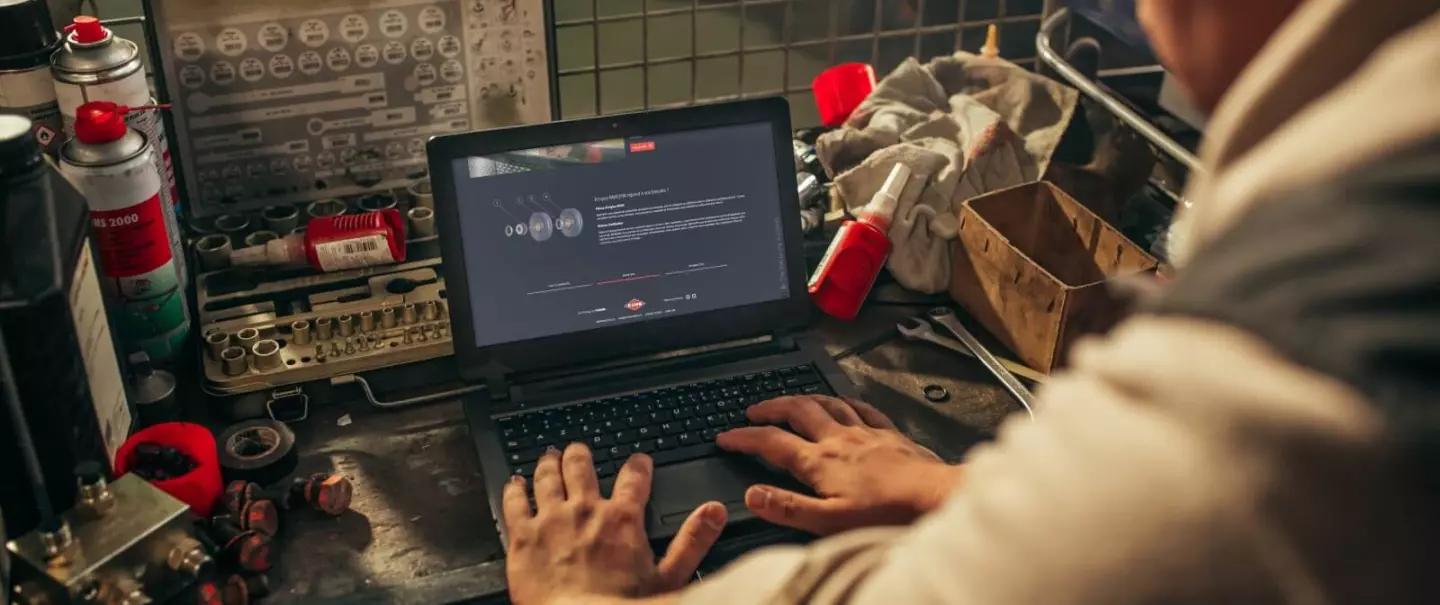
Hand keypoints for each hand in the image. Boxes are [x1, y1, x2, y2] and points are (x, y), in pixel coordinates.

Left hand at [504, 444, 727, 604]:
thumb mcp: (669, 577)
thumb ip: (692, 541)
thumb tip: (714, 512)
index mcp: (621, 519)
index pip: (633, 478)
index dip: (637, 465)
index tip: (638, 461)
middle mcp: (585, 510)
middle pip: (581, 467)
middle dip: (581, 455)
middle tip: (580, 450)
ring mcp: (550, 519)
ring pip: (548, 476)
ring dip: (549, 463)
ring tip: (549, 456)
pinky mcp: (522, 535)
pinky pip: (514, 501)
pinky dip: (514, 488)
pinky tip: (514, 482)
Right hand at [717, 396, 961, 534]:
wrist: (933, 498)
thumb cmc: (886, 514)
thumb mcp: (828, 521)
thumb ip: (787, 506)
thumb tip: (753, 494)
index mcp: (820, 461)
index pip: (772, 442)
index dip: (745, 437)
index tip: (726, 436)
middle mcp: (839, 439)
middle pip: (797, 411)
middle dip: (771, 406)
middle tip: (753, 409)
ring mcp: (865, 433)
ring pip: (827, 403)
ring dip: (803, 399)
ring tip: (789, 400)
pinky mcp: (890, 434)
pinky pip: (862, 408)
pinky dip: (844, 401)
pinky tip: (843, 401)